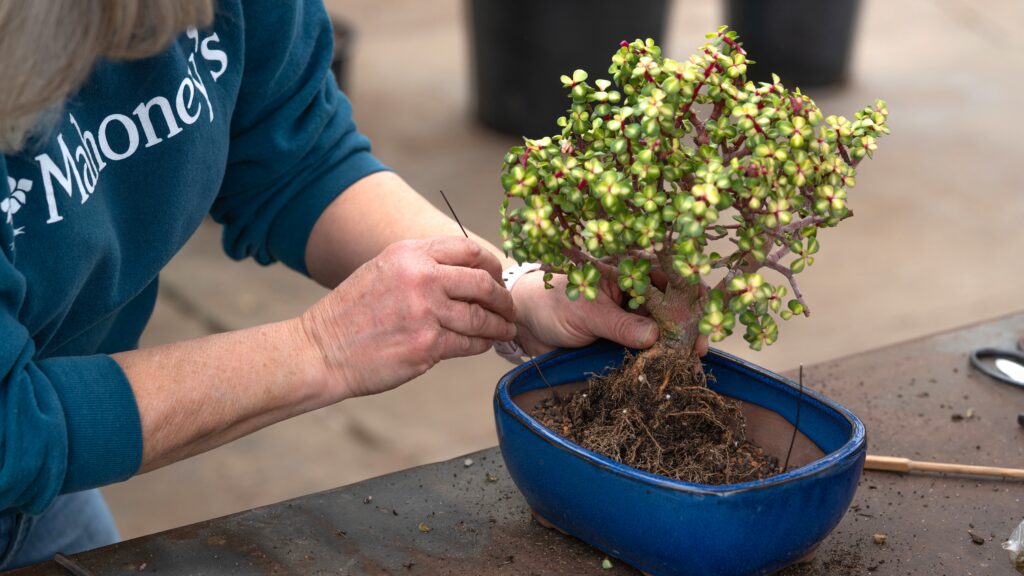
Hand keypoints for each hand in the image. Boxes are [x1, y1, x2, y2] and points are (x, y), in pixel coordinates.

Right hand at [300, 237, 515, 399]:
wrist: (320, 350)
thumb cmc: (351, 314)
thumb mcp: (383, 270)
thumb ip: (421, 266)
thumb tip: (466, 272)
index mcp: (409, 253)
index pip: (468, 250)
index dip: (491, 265)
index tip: (497, 278)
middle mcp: (420, 277)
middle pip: (482, 282)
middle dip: (502, 297)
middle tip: (509, 308)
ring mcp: (425, 312)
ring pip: (481, 316)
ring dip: (499, 325)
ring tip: (505, 329)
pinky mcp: (427, 345)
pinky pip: (469, 343)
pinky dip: (483, 344)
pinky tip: (484, 344)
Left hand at [510, 271, 708, 356]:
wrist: (524, 323)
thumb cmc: (550, 304)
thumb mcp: (586, 312)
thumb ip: (618, 324)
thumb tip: (653, 337)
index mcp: (626, 271)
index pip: (666, 275)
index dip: (687, 292)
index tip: (702, 310)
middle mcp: (632, 291)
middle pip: (670, 305)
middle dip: (687, 323)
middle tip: (699, 345)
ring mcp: (628, 315)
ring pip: (661, 328)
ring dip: (676, 343)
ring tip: (691, 360)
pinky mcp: (622, 338)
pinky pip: (646, 347)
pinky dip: (659, 356)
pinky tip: (671, 366)